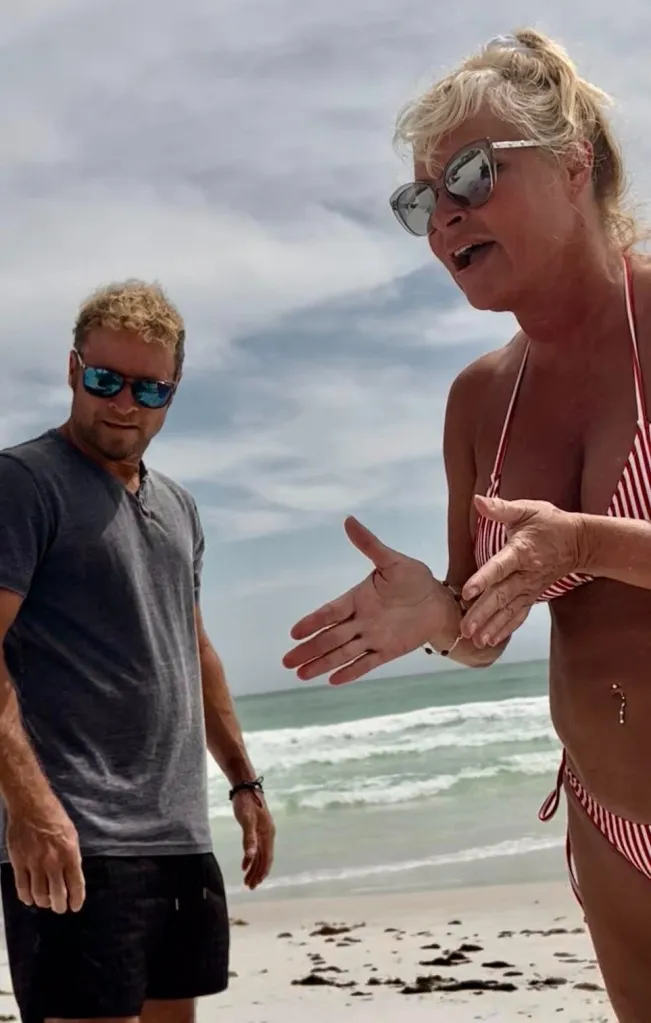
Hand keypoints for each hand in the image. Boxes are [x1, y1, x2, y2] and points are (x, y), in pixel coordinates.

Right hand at [5, 798, 84, 913]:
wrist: (31, 806)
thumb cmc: (55, 818)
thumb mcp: (71, 836)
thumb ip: (71, 857)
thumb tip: (71, 876)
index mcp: (69, 854)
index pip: (75, 884)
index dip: (76, 899)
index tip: (75, 907)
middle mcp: (53, 862)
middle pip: (57, 894)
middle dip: (60, 906)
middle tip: (60, 908)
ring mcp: (34, 863)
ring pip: (39, 894)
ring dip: (43, 903)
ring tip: (46, 903)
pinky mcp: (18, 862)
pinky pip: (22, 887)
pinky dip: (26, 897)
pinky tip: (30, 899)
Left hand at [232, 791, 274, 889]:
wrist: (246, 788)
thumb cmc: (246, 803)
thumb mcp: (246, 820)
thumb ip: (249, 839)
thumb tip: (250, 857)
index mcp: (268, 834)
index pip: (267, 858)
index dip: (262, 872)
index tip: (255, 884)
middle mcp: (268, 835)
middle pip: (265, 859)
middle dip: (258, 874)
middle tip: (249, 886)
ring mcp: (263, 833)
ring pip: (261, 855)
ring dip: (255, 868)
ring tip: (247, 880)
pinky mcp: (257, 830)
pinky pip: (257, 849)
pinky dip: (252, 859)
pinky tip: (245, 865)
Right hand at [282, 516, 443, 684]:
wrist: (439, 601)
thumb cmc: (415, 578)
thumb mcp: (392, 561)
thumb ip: (369, 545)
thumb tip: (348, 520)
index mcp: (358, 598)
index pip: (330, 612)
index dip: (312, 622)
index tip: (294, 633)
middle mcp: (361, 621)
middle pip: (330, 637)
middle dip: (309, 650)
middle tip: (287, 662)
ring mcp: (373, 637)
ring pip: (343, 653)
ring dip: (323, 663)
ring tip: (302, 675)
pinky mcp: (388, 651)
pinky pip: (367, 663)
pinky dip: (351, 672)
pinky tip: (332, 680)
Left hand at [460, 495, 584, 646]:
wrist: (579, 542)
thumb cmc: (550, 523)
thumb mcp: (528, 509)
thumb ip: (501, 508)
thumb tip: (478, 501)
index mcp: (521, 551)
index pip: (500, 567)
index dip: (483, 579)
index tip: (467, 592)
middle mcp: (525, 574)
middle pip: (502, 596)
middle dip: (482, 613)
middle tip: (465, 628)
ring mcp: (530, 589)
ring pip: (509, 610)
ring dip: (492, 626)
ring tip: (475, 640)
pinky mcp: (532, 596)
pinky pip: (518, 616)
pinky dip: (505, 629)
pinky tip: (490, 641)